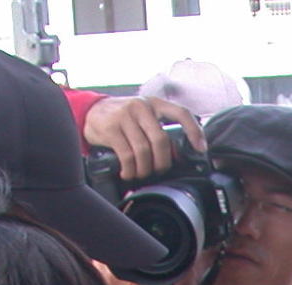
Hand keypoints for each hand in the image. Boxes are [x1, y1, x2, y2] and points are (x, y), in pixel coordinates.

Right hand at [81, 96, 204, 181]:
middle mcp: (141, 106)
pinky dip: (130, 170)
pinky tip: (128, 173)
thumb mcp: (144, 116)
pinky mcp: (110, 128)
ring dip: (145, 169)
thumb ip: (159, 129)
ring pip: (144, 151)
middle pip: (161, 141)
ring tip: (141, 173)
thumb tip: (178, 155)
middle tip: (159, 170)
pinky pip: (127, 156)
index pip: (181, 113)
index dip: (194, 131)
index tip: (200, 148)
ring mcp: (124, 116)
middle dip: (163, 162)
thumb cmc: (124, 118)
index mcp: (155, 103)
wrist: (91, 111)